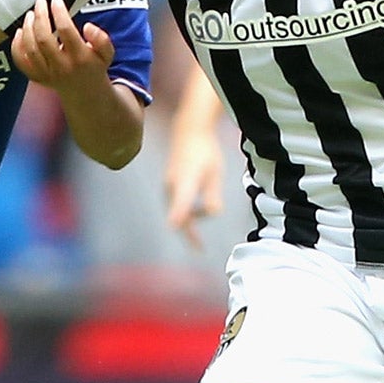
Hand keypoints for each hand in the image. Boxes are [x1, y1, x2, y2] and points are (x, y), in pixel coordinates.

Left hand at [10, 0, 113, 95]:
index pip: (66, 30)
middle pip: (43, 38)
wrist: (85, 93)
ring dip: (27, 28)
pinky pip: (21, 62)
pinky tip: (20, 32)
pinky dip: (16, 46)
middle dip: (40, 16)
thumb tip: (88, 26)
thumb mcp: (107, 54)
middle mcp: (61, 67)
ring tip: (31, 14)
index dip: (59, 12)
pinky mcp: (37, 77)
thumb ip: (101, 39)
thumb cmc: (94, 67)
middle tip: (40, 2)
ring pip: (30, 49)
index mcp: (80, 58)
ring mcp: (47, 73)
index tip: (56, 0)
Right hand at [164, 114, 224, 250]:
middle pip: (179, 214)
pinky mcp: (170, 187)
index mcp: (186, 180)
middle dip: (189, 233)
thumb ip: (213, 194)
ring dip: (190, 224)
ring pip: (178, 212)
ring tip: (198, 242)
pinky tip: (196, 218)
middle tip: (199, 249)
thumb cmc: (205, 152)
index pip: (182, 200)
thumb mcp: (215, 173)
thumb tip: (212, 213)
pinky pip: (177, 206)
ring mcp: (169, 187)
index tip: (175, 225)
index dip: (179, 213)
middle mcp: (173, 186)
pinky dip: (186, 215)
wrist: (189, 133)